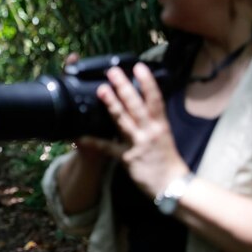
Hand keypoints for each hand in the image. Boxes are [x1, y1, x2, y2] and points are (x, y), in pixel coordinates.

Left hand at [96, 62, 188, 196]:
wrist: (172, 185)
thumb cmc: (167, 158)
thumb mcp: (163, 134)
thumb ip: (152, 119)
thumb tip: (142, 101)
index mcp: (160, 124)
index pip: (155, 99)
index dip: (147, 82)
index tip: (139, 67)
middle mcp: (150, 131)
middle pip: (136, 105)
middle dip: (124, 87)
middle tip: (113, 72)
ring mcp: (138, 144)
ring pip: (123, 121)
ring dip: (112, 104)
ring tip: (101, 90)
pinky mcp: (127, 158)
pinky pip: (107, 148)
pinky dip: (93, 142)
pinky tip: (79, 137)